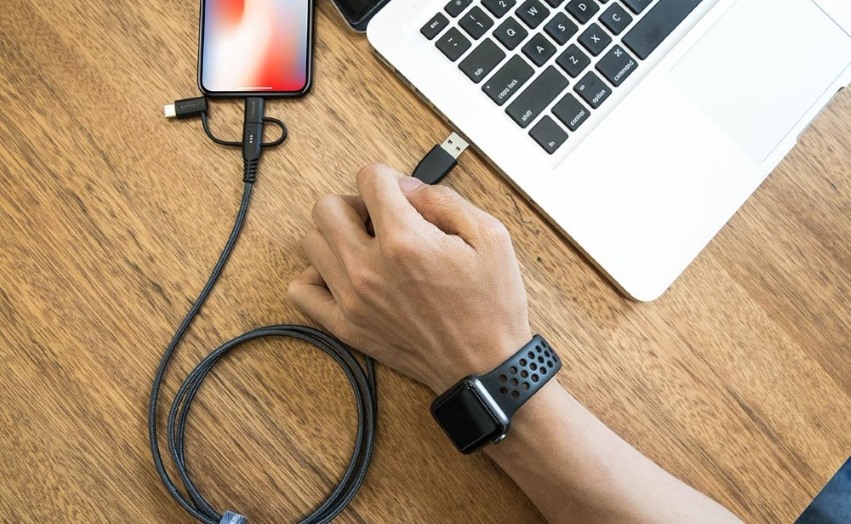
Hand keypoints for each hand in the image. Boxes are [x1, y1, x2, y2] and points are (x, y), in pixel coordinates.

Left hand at [288, 164, 531, 392]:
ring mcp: (352, 299)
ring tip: (367, 247)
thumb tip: (408, 188)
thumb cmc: (491, 308)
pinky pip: (301, 291)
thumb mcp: (490, 237)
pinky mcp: (346, 326)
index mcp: (405, 241)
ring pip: (312, 242)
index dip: (389, 178)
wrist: (485, 367)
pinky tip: (344, 274)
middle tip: (381, 219)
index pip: (369, 178)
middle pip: (327, 206)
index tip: (403, 195)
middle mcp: (369, 268)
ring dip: (336, 235)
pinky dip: (315, 276)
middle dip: (356, 203)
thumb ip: (444, 200)